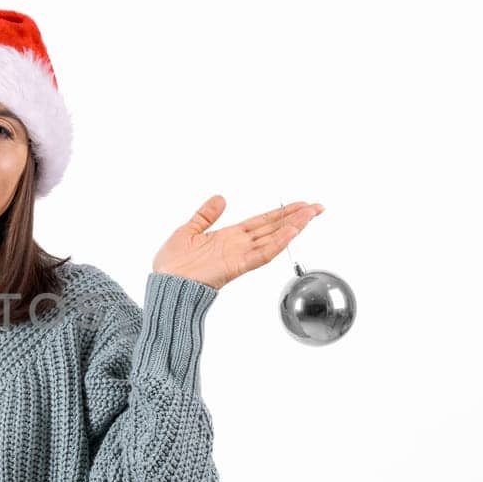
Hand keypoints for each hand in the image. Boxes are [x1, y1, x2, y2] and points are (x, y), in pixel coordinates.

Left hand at [152, 196, 324, 289]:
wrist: (165, 283)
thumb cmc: (172, 264)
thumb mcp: (188, 230)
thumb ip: (205, 215)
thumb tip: (220, 198)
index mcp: (229, 236)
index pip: (262, 222)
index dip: (280, 212)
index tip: (299, 204)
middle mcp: (238, 246)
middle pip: (274, 228)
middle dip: (296, 217)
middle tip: (317, 207)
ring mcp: (239, 256)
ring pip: (273, 239)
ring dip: (293, 226)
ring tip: (311, 214)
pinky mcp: (236, 266)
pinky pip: (262, 254)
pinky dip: (278, 243)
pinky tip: (291, 232)